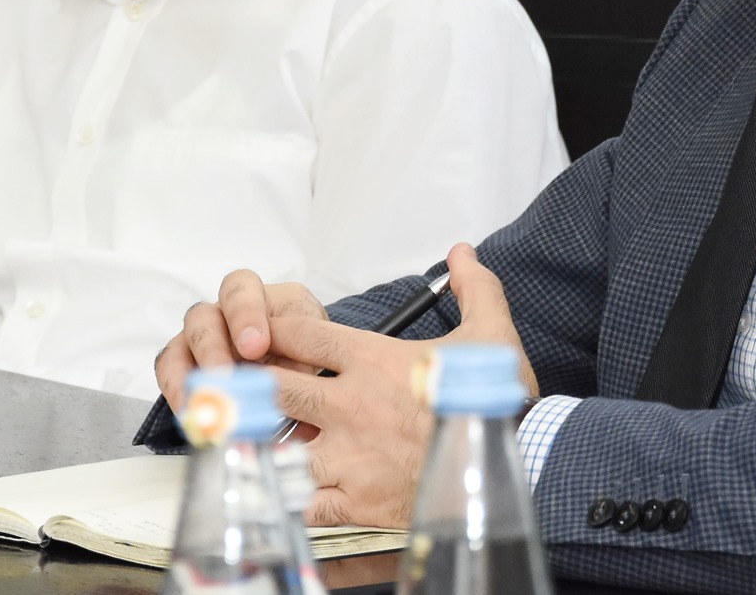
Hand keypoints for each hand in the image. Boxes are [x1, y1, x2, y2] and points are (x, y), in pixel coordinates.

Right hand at [154, 269, 330, 410]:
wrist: (297, 370)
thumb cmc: (302, 351)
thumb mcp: (313, 349)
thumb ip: (303, 365)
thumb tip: (300, 397)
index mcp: (257, 296)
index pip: (241, 289)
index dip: (245, 315)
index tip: (256, 346)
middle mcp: (221, 312)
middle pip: (204, 317)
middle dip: (213, 350)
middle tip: (224, 379)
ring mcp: (199, 337)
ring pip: (181, 345)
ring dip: (190, 376)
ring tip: (203, 405)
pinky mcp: (184, 363)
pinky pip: (170, 372)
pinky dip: (178, 393)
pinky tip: (191, 414)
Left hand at [270, 242, 534, 528]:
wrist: (517, 467)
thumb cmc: (497, 403)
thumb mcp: (492, 332)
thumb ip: (474, 287)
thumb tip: (461, 253)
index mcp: (374, 360)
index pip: (301, 332)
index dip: (274, 326)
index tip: (261, 328)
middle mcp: (351, 405)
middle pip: (274, 385)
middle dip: (254, 383)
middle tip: (238, 383)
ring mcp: (349, 457)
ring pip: (279, 444)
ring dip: (266, 441)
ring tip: (253, 437)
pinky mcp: (357, 502)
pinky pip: (305, 502)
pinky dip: (289, 495)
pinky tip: (283, 490)